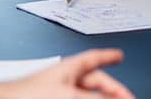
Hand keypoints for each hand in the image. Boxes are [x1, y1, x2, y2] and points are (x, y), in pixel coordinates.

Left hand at [0, 49, 132, 98]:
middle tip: (125, 96)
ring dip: (99, 98)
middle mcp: (63, 79)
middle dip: (110, 89)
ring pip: (84, 94)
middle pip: (93, 81)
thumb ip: (94, 97)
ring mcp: (56, 92)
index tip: (119, 56)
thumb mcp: (68, 94)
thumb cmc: (26, 95)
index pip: (94, 59)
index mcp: (69, 68)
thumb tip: (113, 97)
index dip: (108, 57)